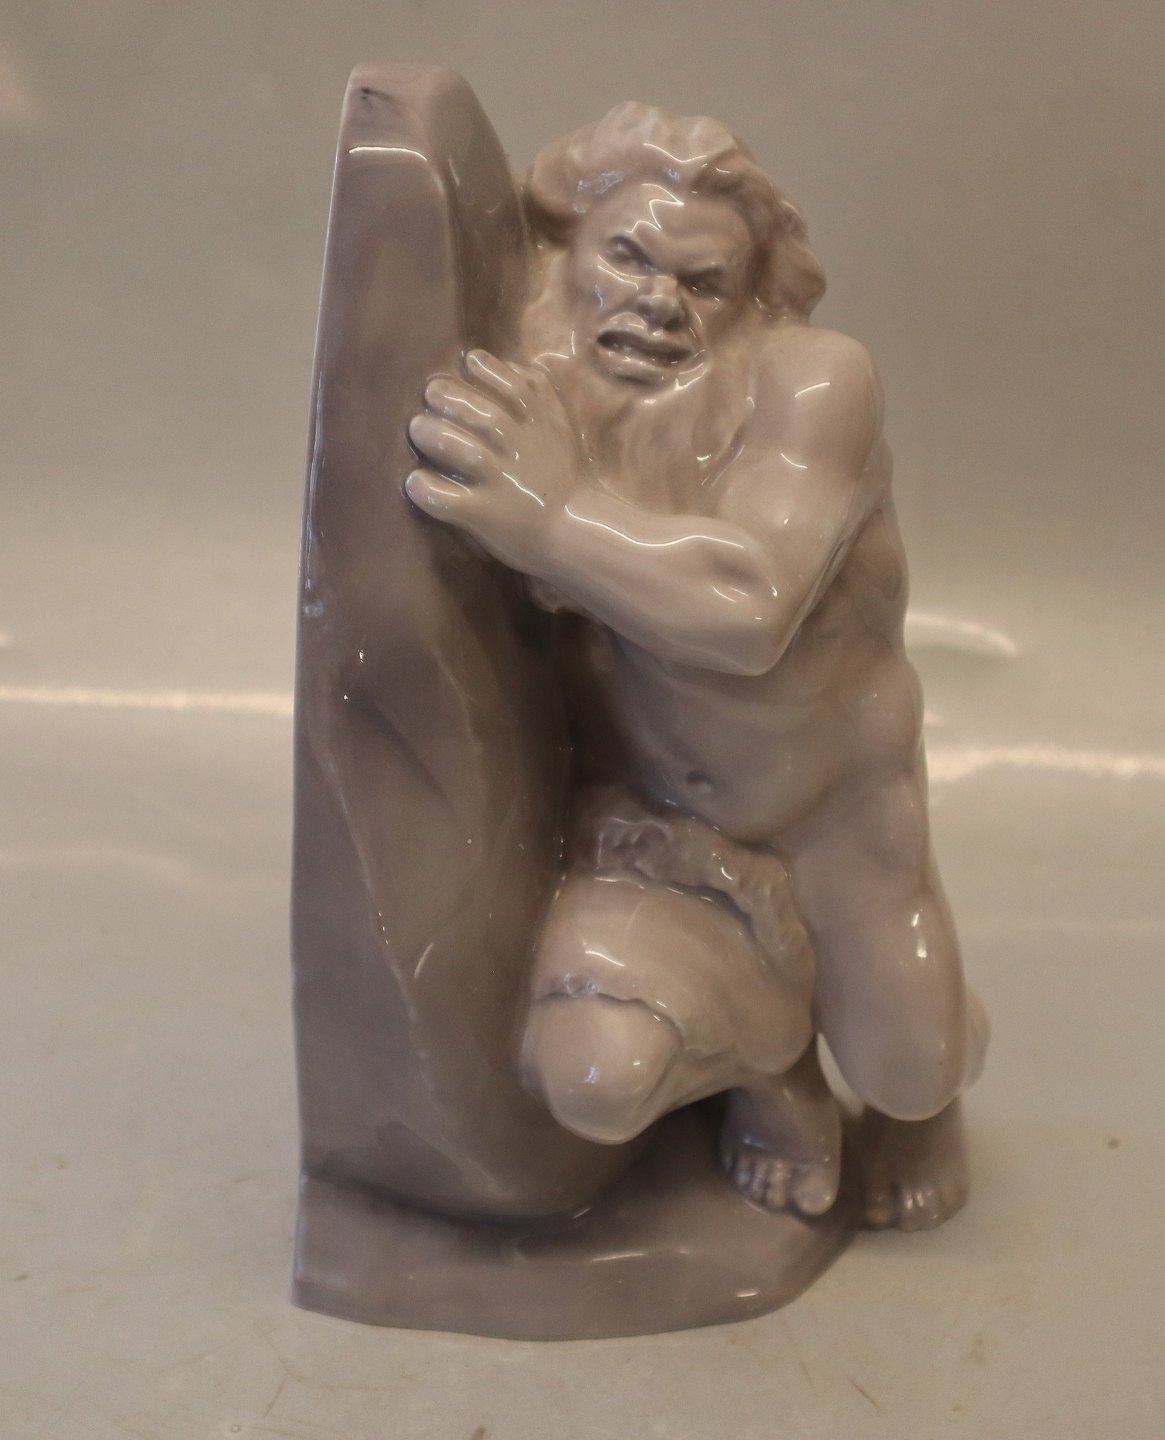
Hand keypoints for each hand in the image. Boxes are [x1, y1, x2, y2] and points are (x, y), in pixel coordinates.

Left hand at [405, 349, 582, 576]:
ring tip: (418, 428)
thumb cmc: (558, 475)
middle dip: (453, 399)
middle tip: (431, 394)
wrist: (575, 531)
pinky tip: (415, 482)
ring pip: (468, 454)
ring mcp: (503, 483)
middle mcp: (520, 451)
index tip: (469, 363)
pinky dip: (430, 490)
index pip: (518, 388)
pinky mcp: (486, 515)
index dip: (490, 371)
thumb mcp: (557, 428)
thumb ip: (536, 394)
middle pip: (485, 417)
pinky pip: (453, 502)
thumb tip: (498, 362)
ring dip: (437, 437)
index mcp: (539, 427)